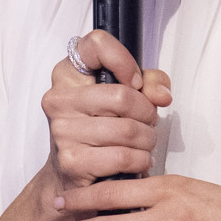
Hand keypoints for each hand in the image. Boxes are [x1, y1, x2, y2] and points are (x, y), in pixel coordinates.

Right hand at [40, 30, 170, 199]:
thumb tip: (162, 95)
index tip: (136, 83)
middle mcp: (58, 99)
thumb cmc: (98, 131)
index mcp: (67, 74)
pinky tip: (138, 160)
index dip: (125, 61)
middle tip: (148, 123)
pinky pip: (122, 156)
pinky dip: (140, 160)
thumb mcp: (122, 98)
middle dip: (146, 113)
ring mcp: (62, 131)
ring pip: (126, 129)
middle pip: (122, 96)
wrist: (70, 177)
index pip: (96, 44)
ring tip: (144, 144)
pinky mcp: (71, 160)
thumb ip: (148, 84)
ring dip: (147, 140)